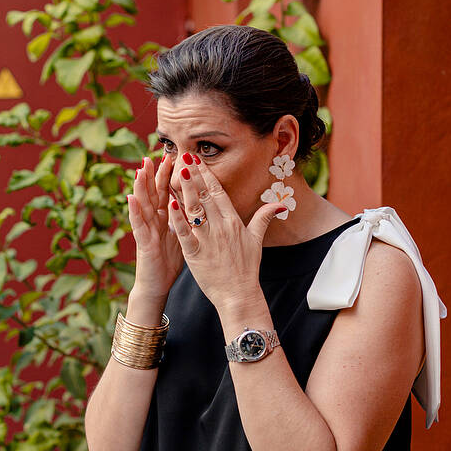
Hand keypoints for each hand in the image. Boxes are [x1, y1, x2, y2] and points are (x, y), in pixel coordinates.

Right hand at [126, 152, 183, 298]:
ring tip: (139, 169)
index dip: (168, 176)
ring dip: (139, 187)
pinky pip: (137, 225)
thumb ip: (184, 220)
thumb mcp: (180, 236)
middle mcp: (152, 221)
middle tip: (154, 155)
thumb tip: (195, 207)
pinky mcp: (143, 242)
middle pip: (152, 194)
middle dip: (153, 174)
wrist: (157, 285)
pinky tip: (130, 198)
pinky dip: (133, 211)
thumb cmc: (168, 262)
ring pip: (142, 205)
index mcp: (164, 218)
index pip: (166, 192)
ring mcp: (146, 230)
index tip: (174, 157)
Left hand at [167, 153, 283, 310]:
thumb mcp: (257, 240)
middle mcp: (220, 227)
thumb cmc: (246, 268)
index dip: (207, 174)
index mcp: (233, 222)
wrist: (239, 294)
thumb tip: (280, 204)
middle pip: (205, 196)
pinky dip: (177, 218)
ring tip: (177, 171)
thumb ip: (264, 218)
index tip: (197, 159)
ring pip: (194, 210)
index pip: (218, 192)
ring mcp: (207, 240)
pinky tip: (169, 203)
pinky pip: (184, 233)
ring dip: (186, 190)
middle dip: (194, 175)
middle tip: (184, 156)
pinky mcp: (195, 254)